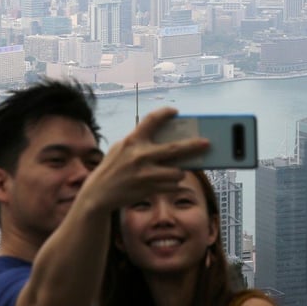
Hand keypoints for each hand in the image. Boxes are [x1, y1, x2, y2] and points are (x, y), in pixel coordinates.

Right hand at [81, 107, 208, 211]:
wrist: (99, 193)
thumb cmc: (112, 167)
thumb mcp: (121, 148)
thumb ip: (140, 141)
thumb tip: (166, 138)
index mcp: (133, 140)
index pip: (152, 120)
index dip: (165, 113)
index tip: (175, 111)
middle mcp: (140, 155)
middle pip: (175, 148)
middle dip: (194, 146)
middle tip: (207, 143)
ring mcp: (146, 173)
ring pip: (177, 172)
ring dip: (180, 171)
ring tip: (176, 170)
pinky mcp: (149, 189)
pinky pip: (172, 186)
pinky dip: (173, 184)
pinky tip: (169, 182)